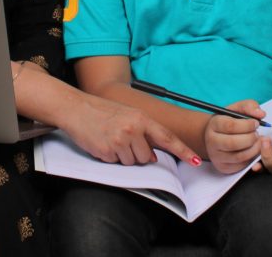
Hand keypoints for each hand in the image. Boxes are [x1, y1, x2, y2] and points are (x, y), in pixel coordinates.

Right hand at [61, 93, 199, 166]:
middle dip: (137, 154)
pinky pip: (116, 164)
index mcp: (141, 118)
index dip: (183, 151)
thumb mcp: (127, 115)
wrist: (75, 108)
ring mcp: (119, 140)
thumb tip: (153, 155)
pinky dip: (110, 157)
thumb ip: (143, 133)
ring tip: (110, 140)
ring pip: (132, 163)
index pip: (167, 137)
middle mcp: (133, 129)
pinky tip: (102, 143)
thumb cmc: (101, 111)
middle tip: (122, 140)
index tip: (196, 161)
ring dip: (123, 156)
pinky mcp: (106, 151)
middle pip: (147, 157)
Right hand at [203, 99, 265, 173]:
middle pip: (233, 143)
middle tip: (257, 134)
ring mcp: (216, 156)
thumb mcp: (236, 109)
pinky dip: (251, 158)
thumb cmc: (228, 121)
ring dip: (254, 149)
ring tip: (257, 141)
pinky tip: (253, 150)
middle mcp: (212, 141)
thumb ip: (249, 106)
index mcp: (214, 124)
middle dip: (251, 138)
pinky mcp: (223, 167)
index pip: (230, 126)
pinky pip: (241, 166)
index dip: (247, 125)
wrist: (215, 137)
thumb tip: (261, 114)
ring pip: (239, 156)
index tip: (256, 123)